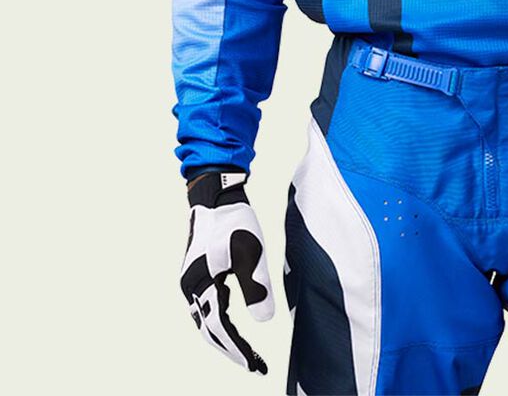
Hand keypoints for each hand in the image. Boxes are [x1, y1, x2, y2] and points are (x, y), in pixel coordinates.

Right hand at [180, 171, 274, 373]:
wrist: (216, 195)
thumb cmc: (234, 221)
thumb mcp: (250, 253)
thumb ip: (256, 287)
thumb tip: (264, 322)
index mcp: (199, 285)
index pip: (220, 328)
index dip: (239, 349)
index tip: (257, 366)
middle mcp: (190, 287)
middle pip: (209, 329)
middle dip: (231, 349)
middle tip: (254, 364)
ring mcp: (191, 280)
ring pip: (205, 318)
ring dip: (225, 336)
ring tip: (247, 350)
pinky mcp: (197, 272)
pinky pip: (206, 304)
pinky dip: (220, 317)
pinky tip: (233, 318)